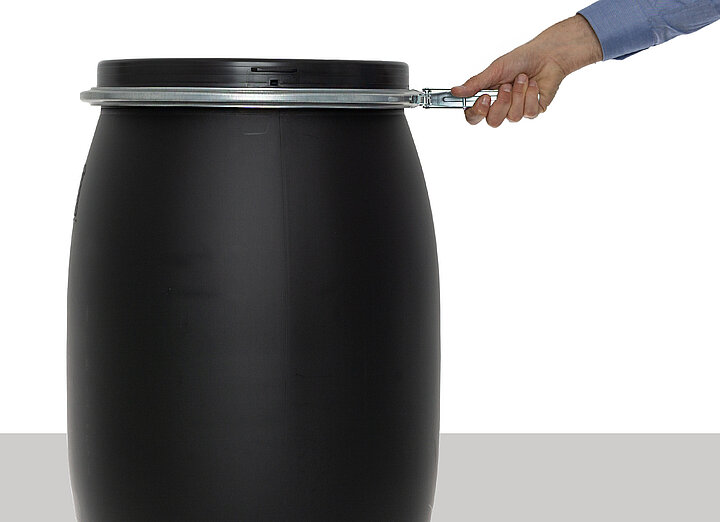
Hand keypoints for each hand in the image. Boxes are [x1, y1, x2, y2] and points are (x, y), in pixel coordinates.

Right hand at [451, 15, 602, 126]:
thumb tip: (455, 91)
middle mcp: (501, 108)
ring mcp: (517, 111)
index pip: (474, 116)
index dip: (476, 112)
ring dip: (518, 94)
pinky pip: (529, 112)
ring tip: (523, 78)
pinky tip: (533, 84)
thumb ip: (475, 83)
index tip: (483, 98)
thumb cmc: (519, 60)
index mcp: (487, 98)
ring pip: (512, 117)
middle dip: (501, 103)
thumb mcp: (495, 70)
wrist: (546, 55)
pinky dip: (531, 94)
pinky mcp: (533, 111)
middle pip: (493, 122)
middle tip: (506, 86)